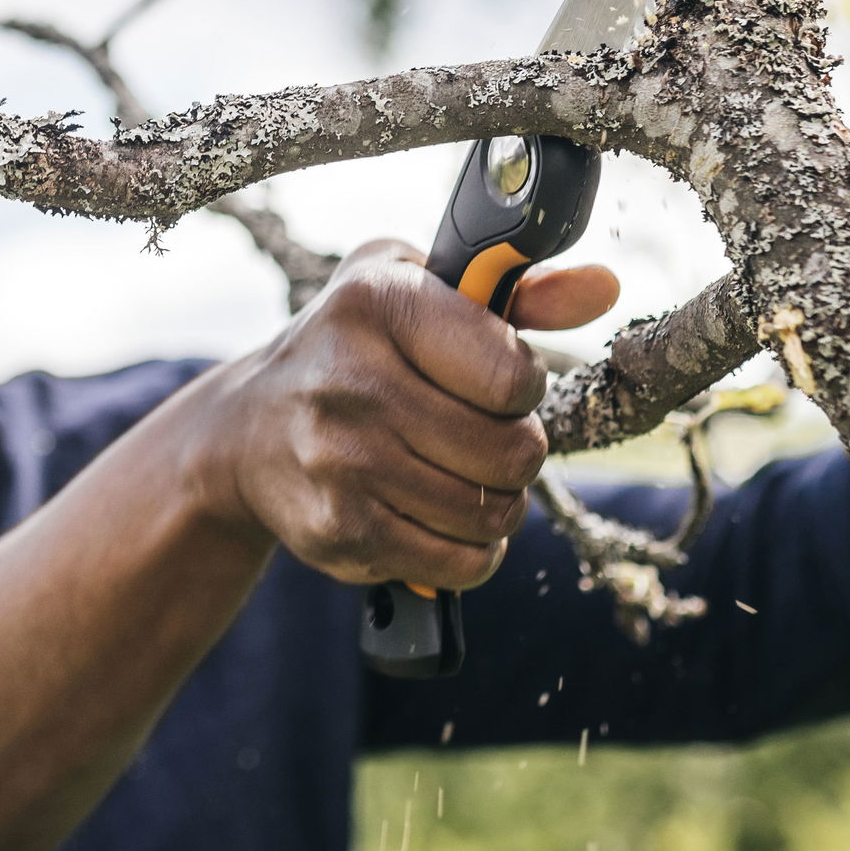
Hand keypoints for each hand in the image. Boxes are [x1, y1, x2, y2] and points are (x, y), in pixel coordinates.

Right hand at [182, 241, 617, 589]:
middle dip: (519, 451)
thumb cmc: (356, 345)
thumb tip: (604, 286)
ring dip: (500, 503)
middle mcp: (351, 382)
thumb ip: (519, 292)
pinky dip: (473, 550)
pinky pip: (460, 564)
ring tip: (469, 477)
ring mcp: (340, 464)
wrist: (245, 432)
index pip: (512, 375)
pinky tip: (445, 518)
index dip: (524, 388)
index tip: (499, 383)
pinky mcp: (339, 533)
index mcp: (378, 303)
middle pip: (512, 453)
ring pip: (492, 514)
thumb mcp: (420, 287)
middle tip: (489, 438)